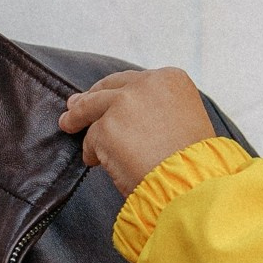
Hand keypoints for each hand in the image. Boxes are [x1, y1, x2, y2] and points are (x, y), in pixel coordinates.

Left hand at [60, 67, 214, 196]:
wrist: (191, 183)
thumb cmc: (193, 161)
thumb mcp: (184, 120)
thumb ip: (156, 108)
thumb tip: (120, 108)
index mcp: (170, 79)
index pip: (134, 80)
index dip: (117, 91)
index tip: (105, 96)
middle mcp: (147, 84)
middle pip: (108, 88)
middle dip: (89, 98)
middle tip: (74, 106)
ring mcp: (123, 104)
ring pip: (92, 109)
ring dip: (79, 119)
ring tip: (69, 125)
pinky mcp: (106, 128)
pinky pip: (90, 139)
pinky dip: (92, 152)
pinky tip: (99, 163)